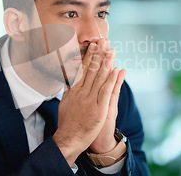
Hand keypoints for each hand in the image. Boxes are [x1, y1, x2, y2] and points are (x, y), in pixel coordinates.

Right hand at [53, 38, 121, 165]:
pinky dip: (111, 80)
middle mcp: (82, 92)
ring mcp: (90, 100)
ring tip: (111, 50)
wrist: (69, 139)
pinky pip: (106, 91)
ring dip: (106, 62)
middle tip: (104, 41)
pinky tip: (116, 69)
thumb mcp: (64, 103)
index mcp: (74, 90)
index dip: (90, 56)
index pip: (83, 69)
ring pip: (99, 78)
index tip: (94, 45)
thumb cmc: (67, 123)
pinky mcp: (98, 109)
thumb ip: (68, 90)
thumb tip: (68, 79)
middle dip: (99, 54)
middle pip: (92, 70)